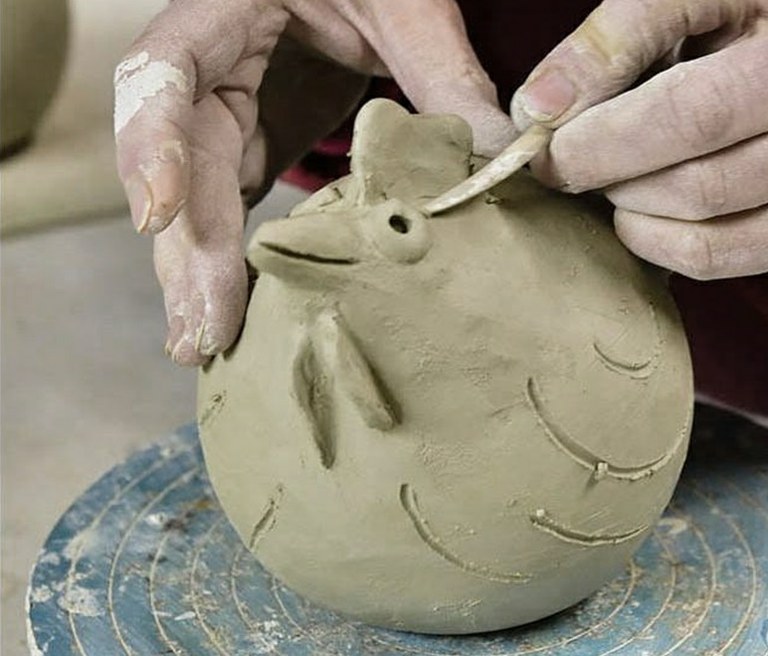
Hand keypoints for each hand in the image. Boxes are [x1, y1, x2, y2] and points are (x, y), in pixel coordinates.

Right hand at [115, 0, 514, 364]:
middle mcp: (208, 70)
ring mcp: (224, 114)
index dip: (154, 144)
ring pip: (194, 196)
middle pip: (178, 160)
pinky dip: (226, 261)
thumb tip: (503, 155)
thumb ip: (442, 70)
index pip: (163, 74)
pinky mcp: (248, 145)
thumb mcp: (407, 7)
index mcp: (223, 13)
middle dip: (188, 248)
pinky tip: (230, 311)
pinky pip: (225, 206)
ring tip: (203, 343)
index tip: (160, 215)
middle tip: (203, 331)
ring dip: (198, 272)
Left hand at [511, 0, 767, 279]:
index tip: (543, 145)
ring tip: (613, 170)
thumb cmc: (730, 18)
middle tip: (573, 157)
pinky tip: (636, 205)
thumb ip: (620, 39)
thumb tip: (538, 108)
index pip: (690, 118)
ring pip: (703, 234)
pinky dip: (655, 242)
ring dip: (630, 209)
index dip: (600, 142)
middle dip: (610, 177)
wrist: (766, 59)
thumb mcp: (692, 1)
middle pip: (694, 187)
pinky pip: (714, 259)